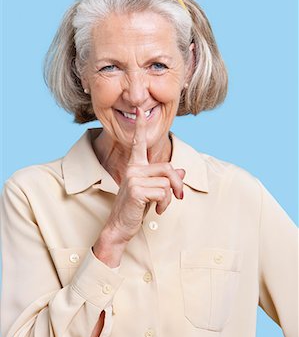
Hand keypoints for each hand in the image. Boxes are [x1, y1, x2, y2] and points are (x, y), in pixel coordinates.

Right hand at [101, 107, 184, 244]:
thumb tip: (182, 172)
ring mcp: (133, 178)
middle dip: (177, 184)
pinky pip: (163, 193)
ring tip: (159, 205)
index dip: (141, 127)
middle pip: (168, 168)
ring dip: (169, 199)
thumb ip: (166, 179)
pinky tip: (155, 210)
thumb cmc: (135, 208)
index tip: (139, 110)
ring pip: (167, 182)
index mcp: (135, 166)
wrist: (120, 226)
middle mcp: (133, 169)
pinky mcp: (136, 189)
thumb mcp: (153, 191)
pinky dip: (165, 204)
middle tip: (179, 196)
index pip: (138, 143)